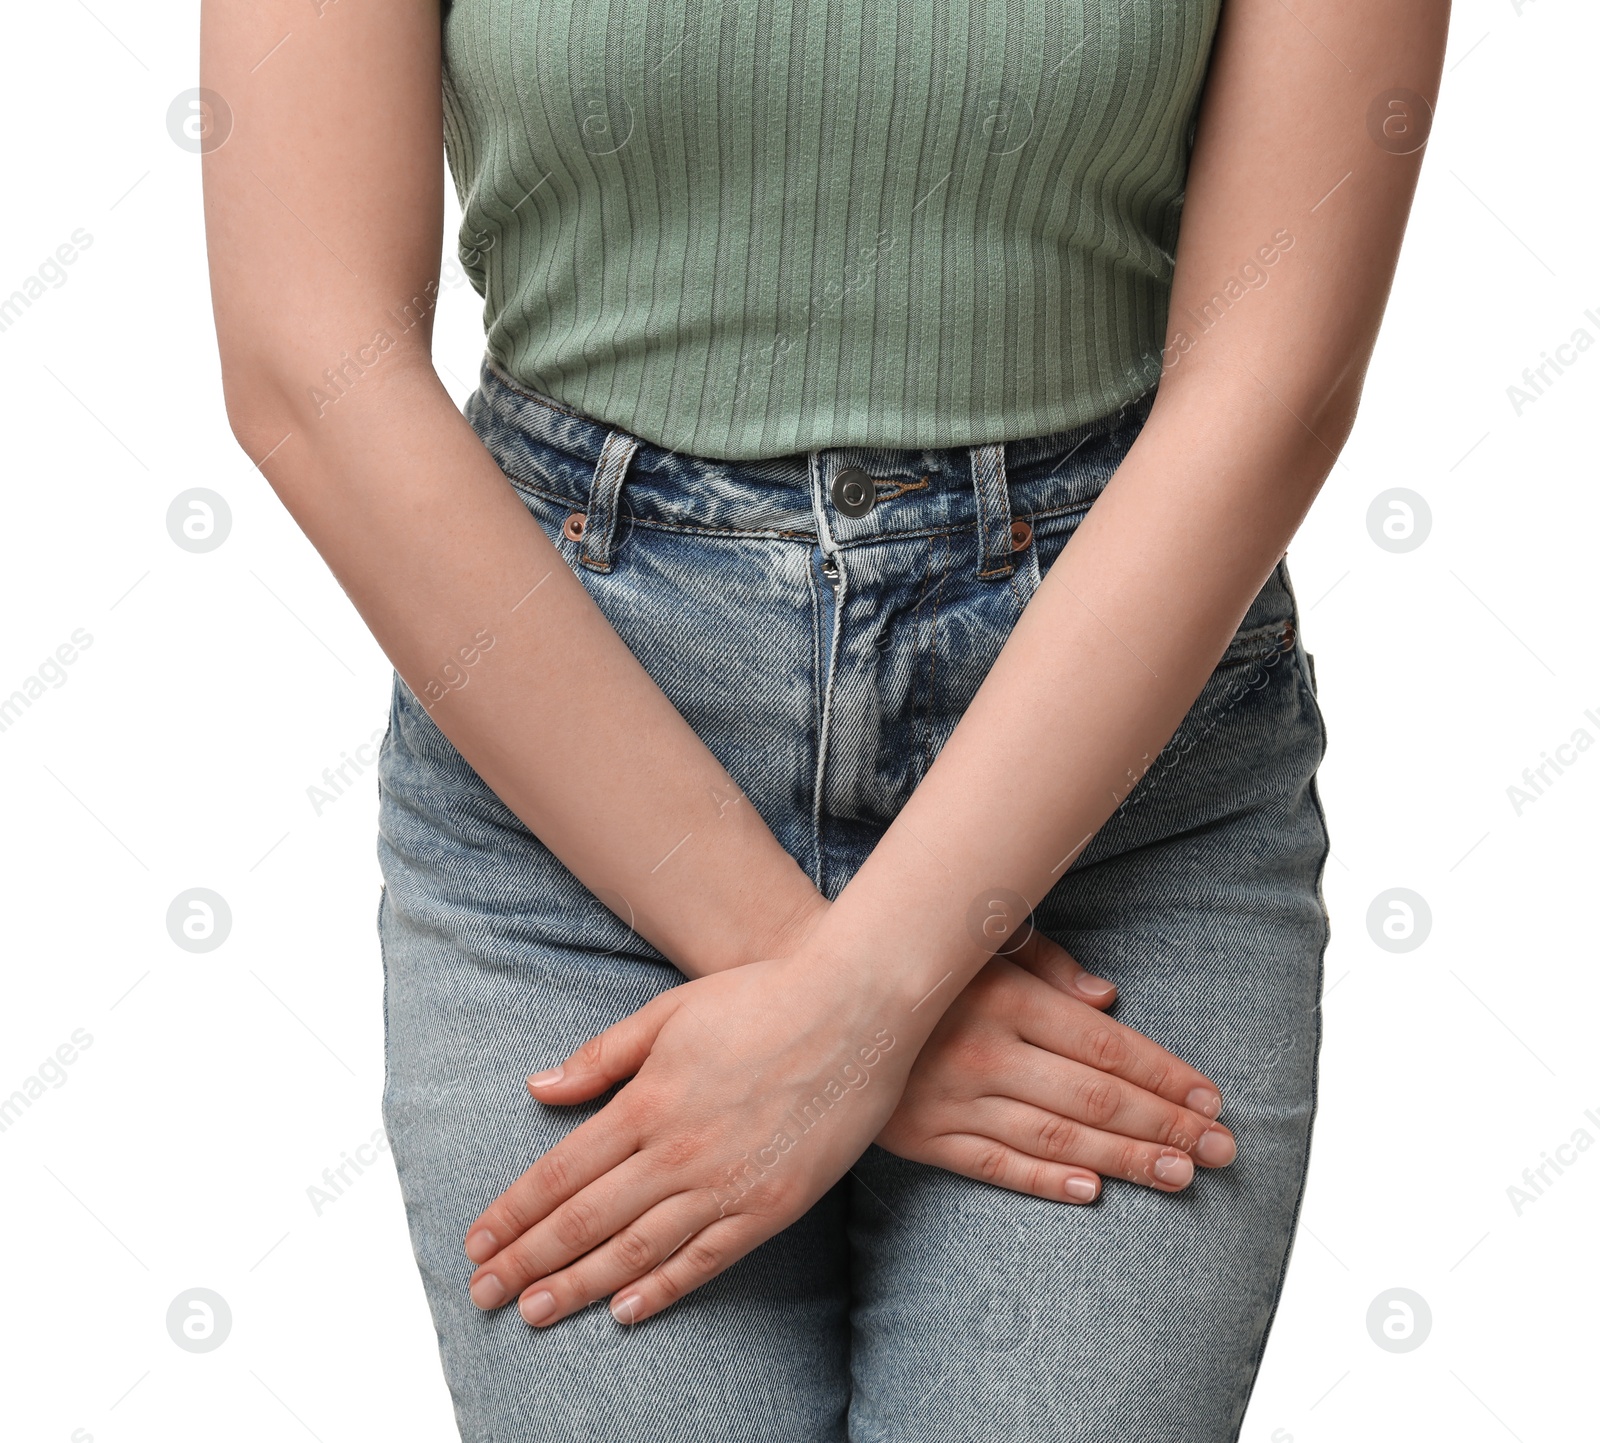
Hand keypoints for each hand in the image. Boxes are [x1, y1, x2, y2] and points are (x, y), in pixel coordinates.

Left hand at [462, 951, 916, 1327]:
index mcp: (646, 1101)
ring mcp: (726, 1183)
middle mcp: (677, 1151)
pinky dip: (661, 1290)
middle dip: (527, 1262)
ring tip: (533, 1312)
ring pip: (635, 1250)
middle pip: (584, 1220)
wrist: (857, 1008)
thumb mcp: (668, 1012)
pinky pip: (705, 1260)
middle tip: (483, 1295)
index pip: (559, 1174)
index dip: (513, 1214)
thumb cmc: (762, 997)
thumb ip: (601, 1057)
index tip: (476, 1243)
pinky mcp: (772, 1205)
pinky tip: (624, 1311)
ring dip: (577, 1286)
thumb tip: (539, 1088)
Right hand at [755, 895, 1235, 1202]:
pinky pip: (992, 1165)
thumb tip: (1109, 1001)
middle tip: (1224, 1149)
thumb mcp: (978, 941)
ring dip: (1126, 1159)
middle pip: (1095, 1097)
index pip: (1106, 1046)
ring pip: (1056, 1138)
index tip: (1212, 1098)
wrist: (807, 991)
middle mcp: (982, 1050)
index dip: (1166, 1075)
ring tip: (1182, 1174)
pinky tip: (1092, 1191)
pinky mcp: (918, 1135)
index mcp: (1002, 996)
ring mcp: (949, 1098)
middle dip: (1167, 1124)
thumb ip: (1045, 962)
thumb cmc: (908, 959)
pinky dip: (1045, 1180)